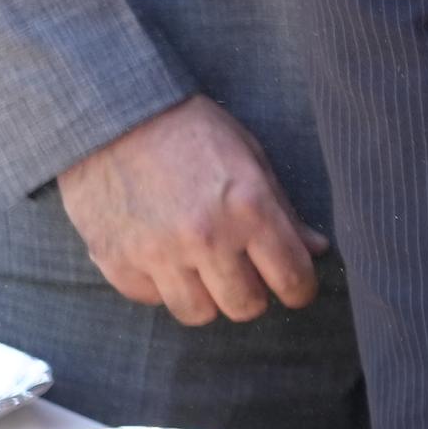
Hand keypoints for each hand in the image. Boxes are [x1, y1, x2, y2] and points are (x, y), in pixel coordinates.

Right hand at [56, 96, 322, 325]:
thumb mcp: (249, 157)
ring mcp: (157, 253)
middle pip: (245, 307)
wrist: (112, 114)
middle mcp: (205, 237)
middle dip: (253, 295)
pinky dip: (161, 286)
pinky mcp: (116, 261)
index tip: (296, 287)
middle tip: (247, 276)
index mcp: (248, 208)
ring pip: (197, 314)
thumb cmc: (190, 131)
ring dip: (207, 298)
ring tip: (204, 271)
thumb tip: (315, 249)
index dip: (300, 289)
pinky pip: (151, 299)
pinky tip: (163, 258)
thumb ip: (284, 210)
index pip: (291, 278)